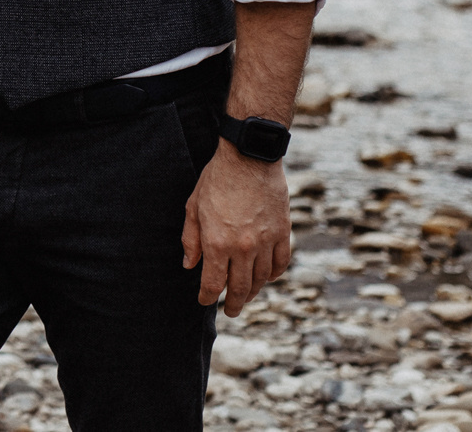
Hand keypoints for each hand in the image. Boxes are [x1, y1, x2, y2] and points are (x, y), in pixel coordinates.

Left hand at [182, 142, 290, 314]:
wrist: (249, 158)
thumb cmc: (216, 180)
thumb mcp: (193, 207)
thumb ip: (190, 239)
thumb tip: (189, 265)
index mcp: (217, 243)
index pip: (213, 283)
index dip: (208, 296)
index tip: (205, 301)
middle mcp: (242, 248)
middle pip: (240, 288)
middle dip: (234, 304)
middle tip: (231, 312)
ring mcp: (265, 242)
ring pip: (261, 279)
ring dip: (253, 292)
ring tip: (247, 297)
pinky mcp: (282, 233)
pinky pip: (280, 263)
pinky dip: (273, 274)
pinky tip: (267, 277)